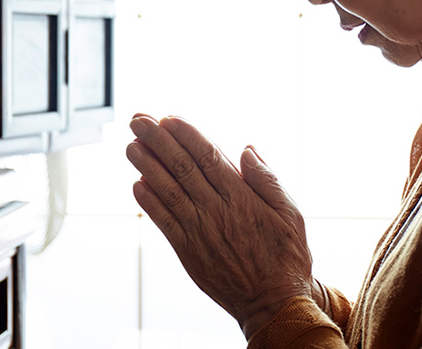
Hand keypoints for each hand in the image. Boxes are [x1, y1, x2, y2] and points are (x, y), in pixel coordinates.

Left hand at [126, 115, 313, 338]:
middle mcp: (215, 210)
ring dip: (147, 166)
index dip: (186, 135)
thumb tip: (246, 149)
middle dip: (158, 141)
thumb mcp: (291, 215)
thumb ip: (267, 181)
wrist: (273, 303)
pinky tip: (136, 184)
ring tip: (131, 145)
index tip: (167, 118)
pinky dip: (149, 203)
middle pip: (181, 168)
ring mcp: (198, 230)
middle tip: (138, 121)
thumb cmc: (285, 256)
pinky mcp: (187, 251)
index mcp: (241, 198)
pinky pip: (164, 222)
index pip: (207, 157)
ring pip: (167, 191)